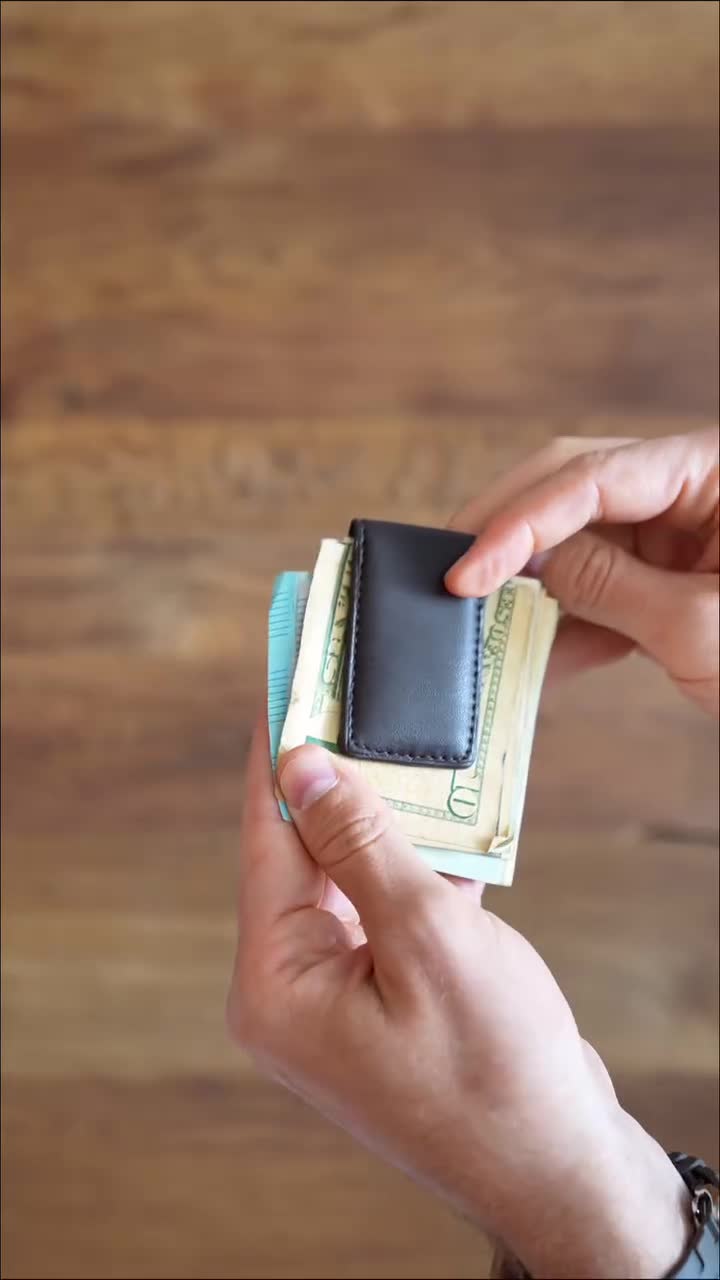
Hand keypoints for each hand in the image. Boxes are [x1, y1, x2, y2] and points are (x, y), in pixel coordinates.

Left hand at [228, 724, 689, 1278]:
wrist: (558, 1168)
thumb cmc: (495, 1072)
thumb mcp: (429, 940)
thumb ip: (362, 847)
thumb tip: (306, 768)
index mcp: (277, 984)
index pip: (266, 837)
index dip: (278, 752)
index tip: (285, 681)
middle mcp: (293, 990)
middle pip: (305, 855)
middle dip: (339, 782)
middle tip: (359, 704)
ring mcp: (340, 998)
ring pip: (352, 879)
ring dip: (389, 826)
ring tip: (412, 755)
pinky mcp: (385, 999)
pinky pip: (387, 913)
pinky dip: (418, 873)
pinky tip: (455, 829)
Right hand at [445, 429, 718, 714]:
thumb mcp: (701, 628)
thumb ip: (609, 586)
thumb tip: (528, 562)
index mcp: (713, 471)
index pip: (594, 476)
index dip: (519, 523)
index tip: (466, 573)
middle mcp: (690, 489)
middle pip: (576, 486)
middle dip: (511, 529)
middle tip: (447, 570)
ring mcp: (681, 534)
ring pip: (581, 541)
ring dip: (531, 584)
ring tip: (476, 622)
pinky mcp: (674, 578)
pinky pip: (604, 588)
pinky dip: (567, 624)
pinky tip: (528, 657)